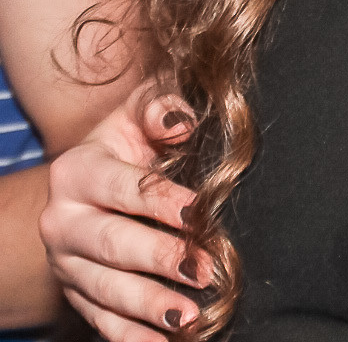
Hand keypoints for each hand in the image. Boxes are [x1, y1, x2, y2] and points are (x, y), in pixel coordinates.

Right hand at [41, 89, 203, 341]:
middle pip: (112, 243)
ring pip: (105, 288)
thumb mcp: (140, 112)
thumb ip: (160, 109)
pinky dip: (131, 336)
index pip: (123, 187)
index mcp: (77, 171)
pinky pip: (101, 320)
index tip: (199, 212)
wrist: (96, 176)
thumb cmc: (132, 139)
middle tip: (204, 269)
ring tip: (190, 316)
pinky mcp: (75, 293)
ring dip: (149, 305)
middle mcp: (63, 220)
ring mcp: (66, 262)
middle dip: (160, 258)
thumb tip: (181, 121)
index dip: (161, 200)